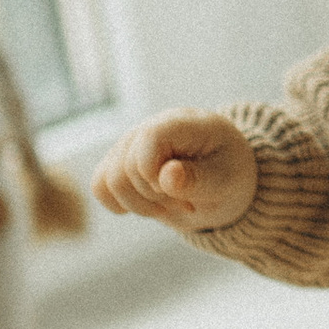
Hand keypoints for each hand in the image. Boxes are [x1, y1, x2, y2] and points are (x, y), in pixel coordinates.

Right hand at [93, 110, 258, 233]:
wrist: (222, 178)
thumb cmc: (229, 173)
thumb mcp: (226, 180)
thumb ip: (198, 178)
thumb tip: (166, 176)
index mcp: (183, 123)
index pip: (149, 138)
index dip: (154, 173)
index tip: (179, 193)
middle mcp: (150, 127)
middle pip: (126, 169)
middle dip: (155, 198)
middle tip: (187, 204)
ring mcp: (130, 144)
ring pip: (108, 181)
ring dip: (139, 206)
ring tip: (169, 205)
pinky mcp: (118, 162)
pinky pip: (99, 186)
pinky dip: (120, 204)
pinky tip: (148, 204)